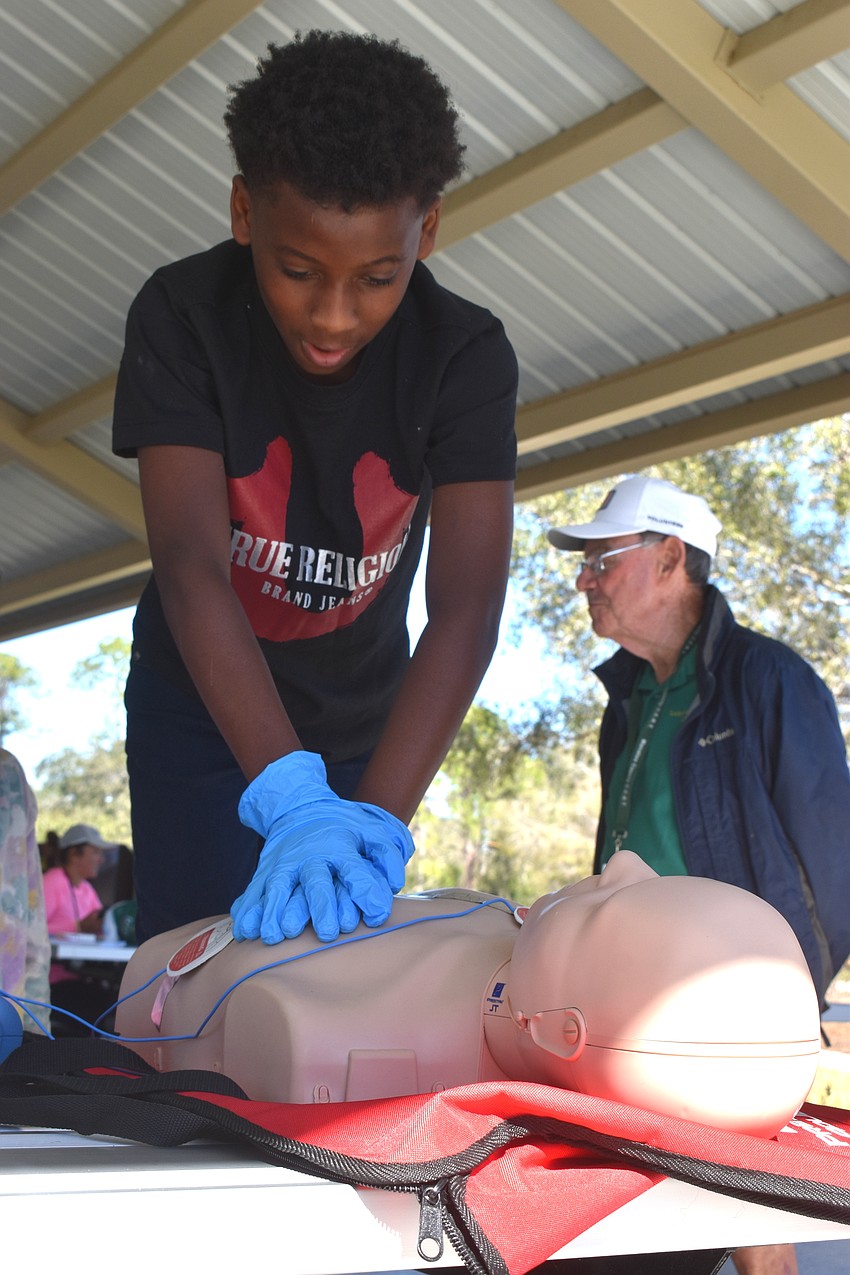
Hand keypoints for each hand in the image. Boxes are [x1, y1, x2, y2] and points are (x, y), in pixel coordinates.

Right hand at [231, 752, 414, 943]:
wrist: (300, 808)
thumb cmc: (343, 827)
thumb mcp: (372, 830)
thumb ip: (387, 854)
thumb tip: (394, 882)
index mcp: (340, 847)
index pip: (356, 870)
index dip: (368, 891)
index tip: (378, 915)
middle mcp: (310, 857)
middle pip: (316, 882)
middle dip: (322, 907)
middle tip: (328, 933)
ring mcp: (284, 864)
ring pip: (279, 888)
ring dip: (276, 912)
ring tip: (275, 936)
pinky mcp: (265, 872)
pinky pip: (254, 892)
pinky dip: (248, 910)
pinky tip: (245, 931)